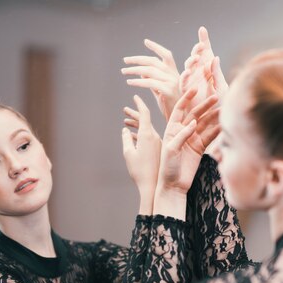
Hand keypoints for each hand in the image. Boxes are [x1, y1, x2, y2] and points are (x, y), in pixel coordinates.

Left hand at [122, 39, 179, 120]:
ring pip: (149, 71)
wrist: (179, 118)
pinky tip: (130, 82)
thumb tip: (142, 72)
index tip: (146, 41)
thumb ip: (152, 80)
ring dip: (134, 70)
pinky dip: (138, 82)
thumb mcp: (160, 90)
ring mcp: (171, 82)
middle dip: (137, 59)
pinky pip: (150, 83)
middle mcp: (173, 74)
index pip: (166, 55)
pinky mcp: (168, 90)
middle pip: (153, 61)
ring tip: (124, 72)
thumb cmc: (170, 105)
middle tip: (125, 61)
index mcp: (173, 72)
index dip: (156, 47)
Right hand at [122, 95, 161, 212]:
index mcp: (147, 135)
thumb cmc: (140, 171)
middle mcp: (154, 137)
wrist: (153, 186)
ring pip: (146, 130)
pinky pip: (148, 138)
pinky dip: (139, 134)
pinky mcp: (157, 151)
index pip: (144, 113)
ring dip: (136, 125)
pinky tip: (132, 136)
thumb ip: (126, 140)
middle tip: (125, 109)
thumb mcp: (129, 154)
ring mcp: (157, 144)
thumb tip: (125, 130)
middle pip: (144, 121)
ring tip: (125, 121)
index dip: (139, 104)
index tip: (135, 96)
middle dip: (134, 114)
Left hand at [157, 89, 219, 196]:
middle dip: (205, 105)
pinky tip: (225, 124)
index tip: (195, 89)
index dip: (187, 98)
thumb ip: (181, 135)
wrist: (174, 185)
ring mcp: (192, 139)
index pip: (179, 109)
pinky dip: (217, 130)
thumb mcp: (171, 150)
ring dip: (214, 116)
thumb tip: (193, 123)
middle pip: (195, 114)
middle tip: (216, 97)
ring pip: (204, 124)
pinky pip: (210, 136)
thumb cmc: (167, 168)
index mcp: (171, 129)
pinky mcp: (200, 148)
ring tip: (224, 109)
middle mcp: (182, 131)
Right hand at [180, 26, 228, 101]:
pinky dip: (185, 76)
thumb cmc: (221, 104)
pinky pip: (183, 82)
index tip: (202, 30)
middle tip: (201, 45)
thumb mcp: (222, 88)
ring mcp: (192, 81)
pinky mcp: (186, 91)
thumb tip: (214, 58)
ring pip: (188, 67)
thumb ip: (217, 73)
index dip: (204, 41)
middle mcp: (199, 73)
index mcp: (210, 70)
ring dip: (192, 61)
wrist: (215, 120)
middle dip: (197, 50)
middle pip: (196, 57)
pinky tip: (188, 71)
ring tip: (197, 58)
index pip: (206, 52)